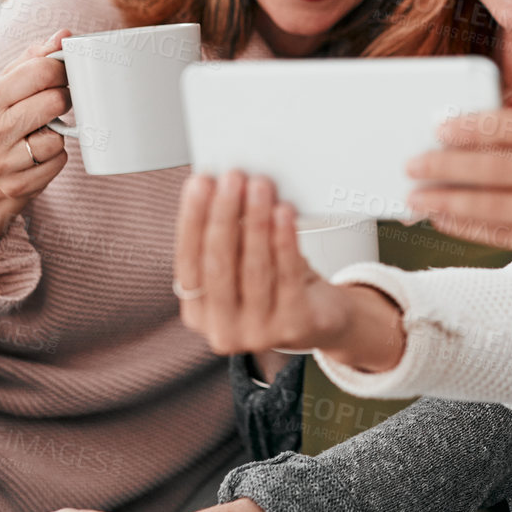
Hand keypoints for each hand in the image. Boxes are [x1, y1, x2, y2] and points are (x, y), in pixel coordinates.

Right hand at [0, 29, 72, 261]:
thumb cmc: (7, 119)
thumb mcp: (12, 84)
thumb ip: (37, 57)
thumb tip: (64, 35)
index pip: (42, 70)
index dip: (63, 69)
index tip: (64, 74)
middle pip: (55, 101)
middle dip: (65, 99)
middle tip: (59, 102)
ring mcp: (3, 161)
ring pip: (58, 137)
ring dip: (60, 133)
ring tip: (44, 131)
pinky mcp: (18, 185)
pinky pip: (59, 162)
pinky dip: (57, 157)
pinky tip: (42, 155)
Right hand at [172, 171, 405, 370]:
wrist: (323, 319)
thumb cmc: (275, 285)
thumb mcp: (241, 266)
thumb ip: (228, 237)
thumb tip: (222, 185)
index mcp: (198, 314)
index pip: (188, 262)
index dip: (193, 219)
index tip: (201, 183)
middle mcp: (222, 329)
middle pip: (218, 265)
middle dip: (225, 214)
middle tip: (232, 178)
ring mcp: (258, 333)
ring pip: (253, 268)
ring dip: (256, 221)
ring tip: (260, 188)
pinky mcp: (294, 326)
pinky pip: (288, 275)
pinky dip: (285, 240)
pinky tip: (284, 214)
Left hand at [406, 109, 511, 307]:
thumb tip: (474, 131)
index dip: (475, 127)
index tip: (440, 127)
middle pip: (504, 167)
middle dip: (452, 165)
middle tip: (414, 163)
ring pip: (501, 204)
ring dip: (453, 200)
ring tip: (418, 197)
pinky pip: (509, 235)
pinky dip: (472, 226)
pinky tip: (446, 219)